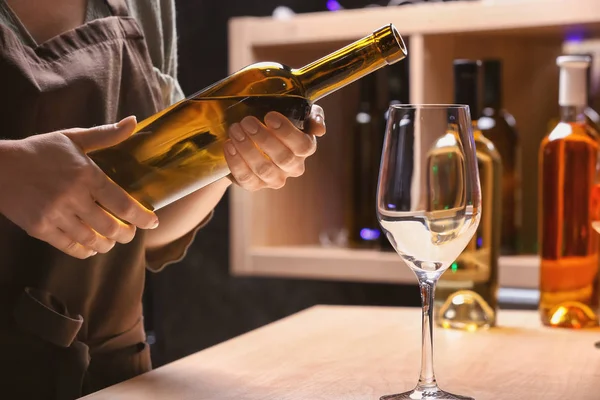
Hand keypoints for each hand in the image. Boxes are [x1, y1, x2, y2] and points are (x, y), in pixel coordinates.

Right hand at [0, 117, 158, 258]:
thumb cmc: (38, 150)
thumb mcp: (72, 138)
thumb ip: (106, 135)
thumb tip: (133, 122)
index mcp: (86, 176)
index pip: (123, 204)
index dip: (142, 217)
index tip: (153, 222)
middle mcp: (74, 198)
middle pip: (111, 227)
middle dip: (126, 234)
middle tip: (130, 233)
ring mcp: (56, 216)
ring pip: (92, 240)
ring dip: (107, 244)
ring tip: (112, 241)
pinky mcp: (40, 229)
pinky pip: (70, 247)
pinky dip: (85, 251)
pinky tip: (91, 247)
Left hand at [224, 105, 325, 190]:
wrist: (254, 138)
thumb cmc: (279, 123)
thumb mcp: (298, 113)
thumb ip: (312, 115)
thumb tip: (320, 129)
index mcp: (305, 149)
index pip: (304, 146)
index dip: (287, 132)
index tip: (269, 116)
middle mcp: (293, 167)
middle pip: (283, 158)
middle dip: (263, 138)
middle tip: (246, 121)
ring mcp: (274, 179)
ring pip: (263, 169)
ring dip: (247, 148)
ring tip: (235, 130)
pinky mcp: (255, 185)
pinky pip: (246, 178)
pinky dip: (236, 161)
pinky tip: (229, 145)